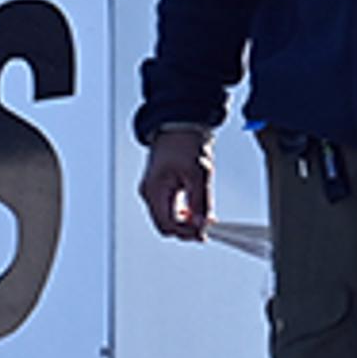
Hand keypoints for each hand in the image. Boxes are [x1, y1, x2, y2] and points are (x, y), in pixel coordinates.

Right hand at [139, 126, 212, 240]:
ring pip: (168, 218)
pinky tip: (198, 210)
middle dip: (186, 229)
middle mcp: (149, 193)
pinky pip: (170, 208)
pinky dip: (184, 213)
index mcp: (154, 191)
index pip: (167, 225)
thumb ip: (200, 202)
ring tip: (205, 218)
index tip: (205, 232)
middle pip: (166, 225)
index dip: (186, 232)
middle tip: (207, 227)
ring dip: (186, 222)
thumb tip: (201, 224)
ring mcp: (153, 190)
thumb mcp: (198, 175)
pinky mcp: (161, 187)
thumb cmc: (185, 143)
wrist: (180, 125)